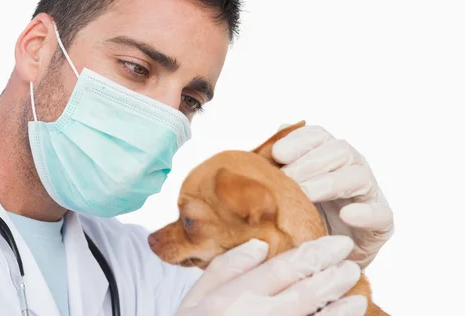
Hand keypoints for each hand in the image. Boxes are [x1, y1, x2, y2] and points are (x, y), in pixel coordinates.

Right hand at [176, 236, 366, 315]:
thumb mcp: (195, 296)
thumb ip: (225, 268)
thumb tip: (260, 245)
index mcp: (233, 297)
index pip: (282, 269)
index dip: (314, 255)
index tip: (337, 243)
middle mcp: (254, 315)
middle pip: (302, 293)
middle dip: (331, 276)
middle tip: (352, 262)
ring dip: (337, 308)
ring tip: (357, 294)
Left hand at [273, 124, 393, 267]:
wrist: (324, 255)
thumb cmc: (303, 215)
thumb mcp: (286, 190)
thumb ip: (279, 165)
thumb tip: (275, 135)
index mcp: (327, 155)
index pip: (318, 136)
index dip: (299, 141)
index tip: (277, 153)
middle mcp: (352, 167)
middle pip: (339, 151)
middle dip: (309, 163)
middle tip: (287, 178)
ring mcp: (369, 193)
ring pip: (357, 177)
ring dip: (329, 184)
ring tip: (306, 194)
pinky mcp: (382, 223)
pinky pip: (380, 214)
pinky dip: (364, 213)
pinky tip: (346, 215)